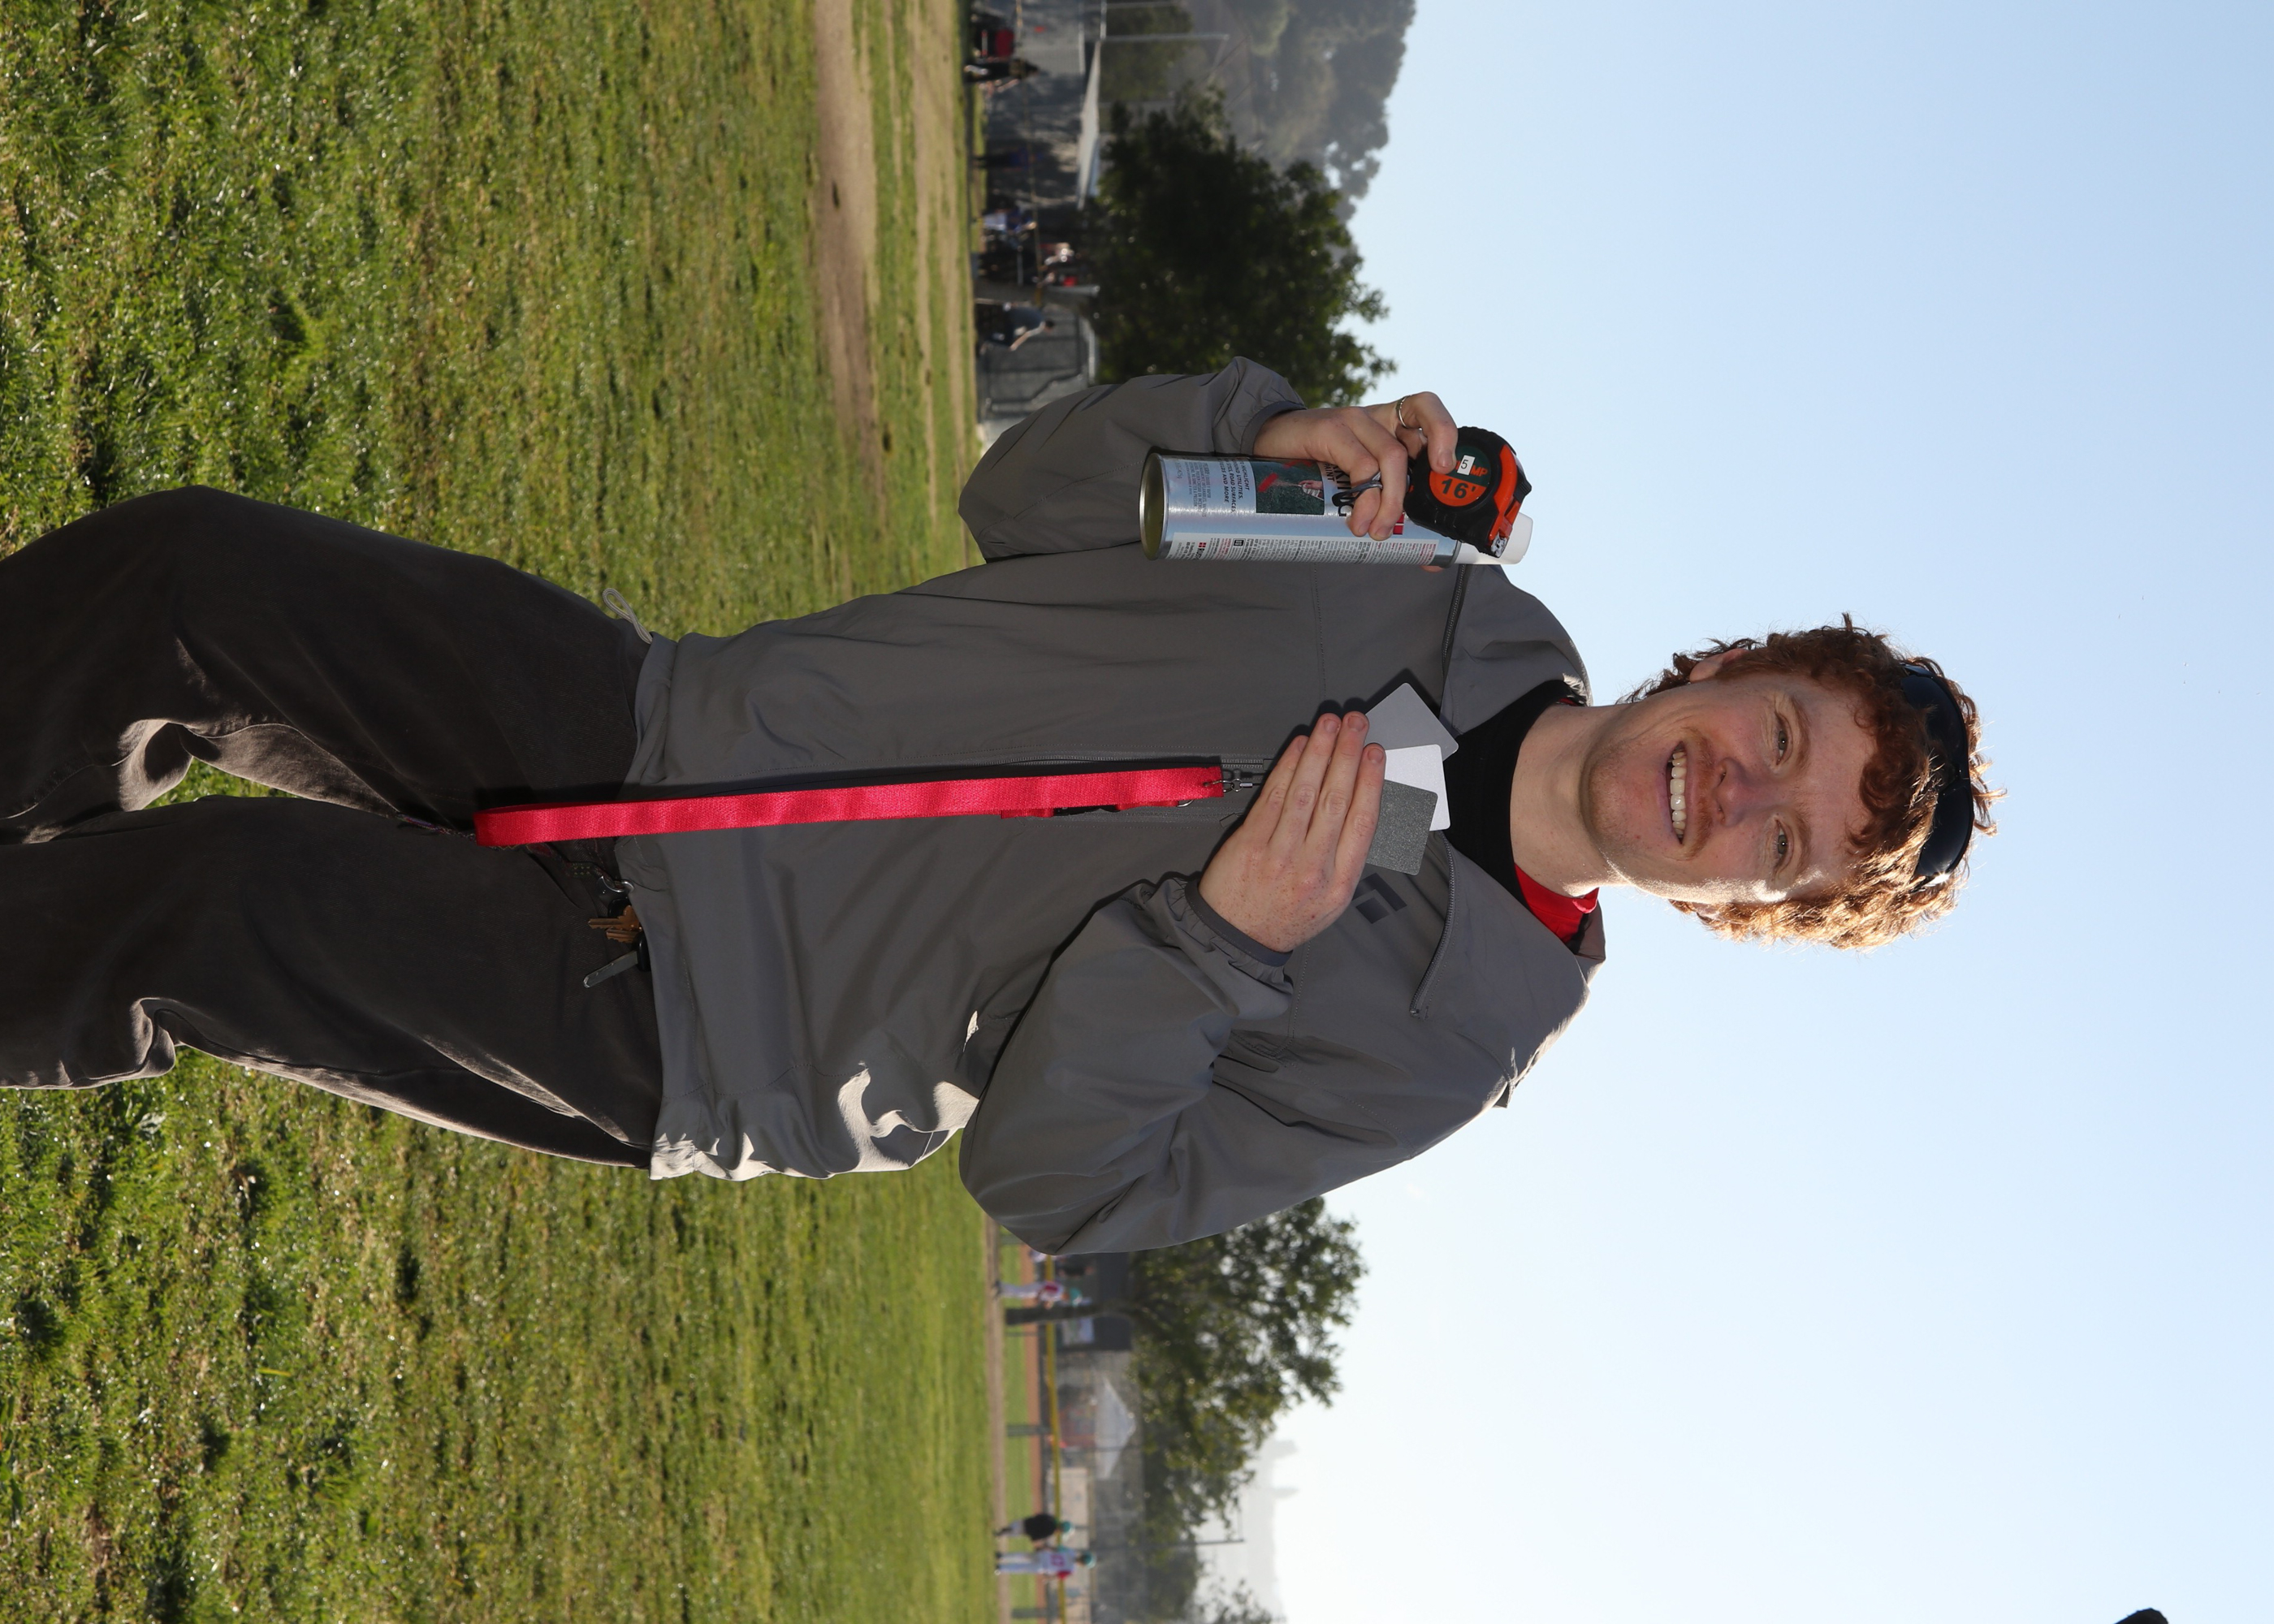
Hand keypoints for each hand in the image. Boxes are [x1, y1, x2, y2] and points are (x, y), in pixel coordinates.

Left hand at [1198, 712, 1385, 953]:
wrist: (1237, 937)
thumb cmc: (1288, 917)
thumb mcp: (1332, 902)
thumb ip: (1347, 858)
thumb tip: (1362, 805)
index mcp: (1339, 883)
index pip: (1362, 821)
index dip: (1371, 782)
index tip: (1376, 754)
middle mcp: (1311, 868)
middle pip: (1335, 799)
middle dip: (1348, 754)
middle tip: (1357, 724)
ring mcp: (1279, 855)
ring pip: (1304, 792)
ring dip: (1320, 751)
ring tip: (1331, 723)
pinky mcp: (1250, 843)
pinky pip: (1273, 797)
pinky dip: (1288, 767)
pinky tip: (1300, 747)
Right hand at [1249, 392, 1459, 540]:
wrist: (1266, 445)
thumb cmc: (1316, 467)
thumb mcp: (1356, 481)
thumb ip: (1386, 506)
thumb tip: (1425, 559)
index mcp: (1390, 422)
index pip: (1427, 408)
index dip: (1445, 431)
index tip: (1444, 468)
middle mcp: (1376, 416)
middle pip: (1417, 431)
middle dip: (1419, 484)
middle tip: (1410, 521)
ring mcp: (1353, 420)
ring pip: (1390, 457)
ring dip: (1389, 502)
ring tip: (1375, 531)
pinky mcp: (1329, 429)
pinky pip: (1360, 464)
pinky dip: (1365, 496)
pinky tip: (1357, 518)